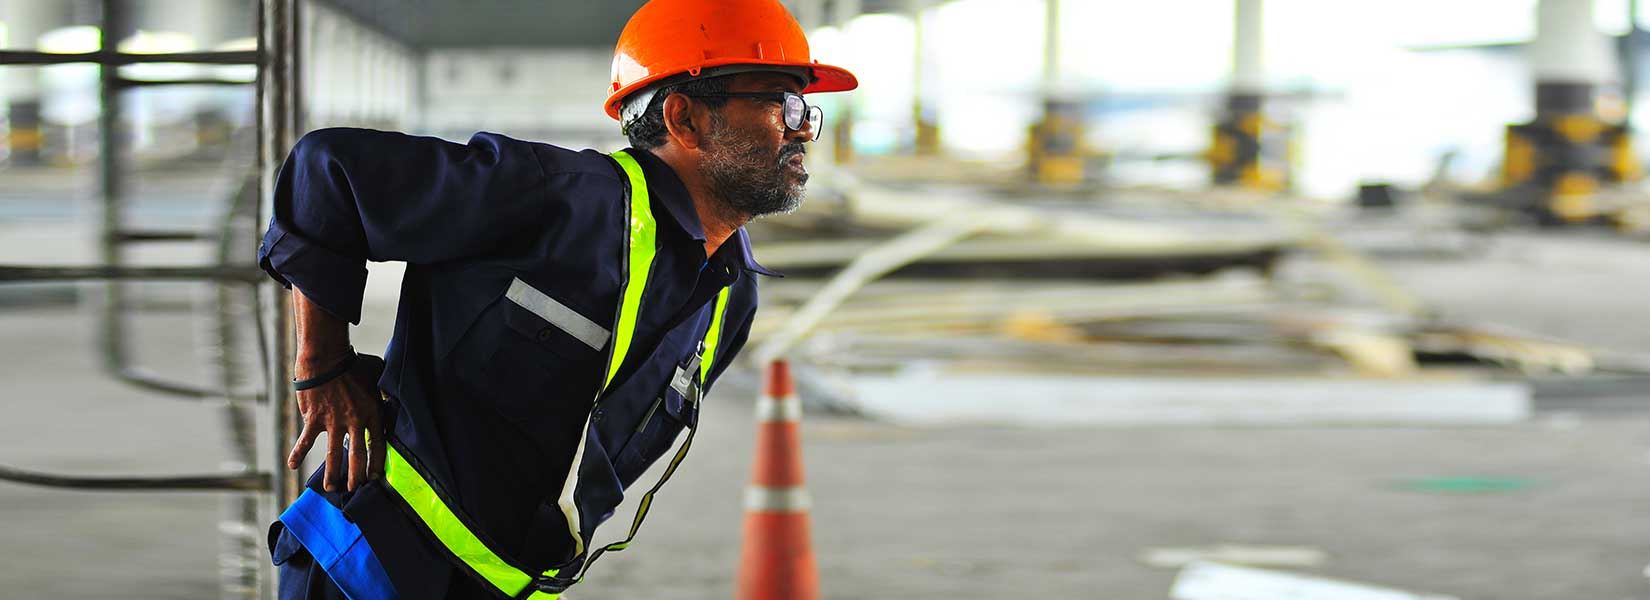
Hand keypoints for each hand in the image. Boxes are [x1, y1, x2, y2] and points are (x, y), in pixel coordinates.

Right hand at [288, 358, 385, 491]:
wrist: (326, 358)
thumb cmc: (353, 363)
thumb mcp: (377, 375)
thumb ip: (383, 389)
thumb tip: (390, 393)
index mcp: (372, 412)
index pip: (378, 444)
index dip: (377, 463)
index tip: (376, 477)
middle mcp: (354, 422)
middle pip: (358, 456)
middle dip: (357, 476)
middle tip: (354, 489)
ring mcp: (333, 423)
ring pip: (333, 455)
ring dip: (333, 474)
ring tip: (331, 488)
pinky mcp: (314, 420)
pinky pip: (306, 441)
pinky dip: (297, 454)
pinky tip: (293, 466)